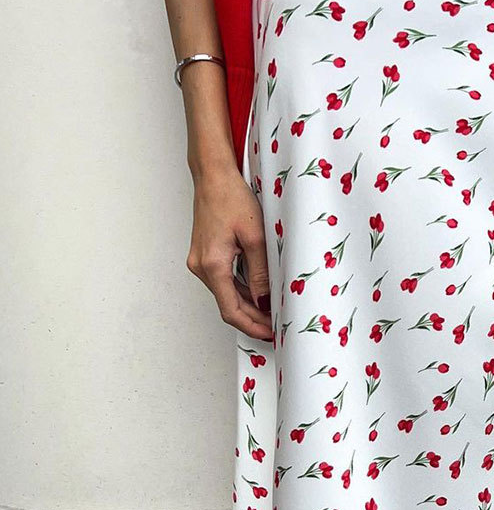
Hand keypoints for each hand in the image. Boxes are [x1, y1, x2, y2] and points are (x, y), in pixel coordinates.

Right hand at [186, 161, 274, 340]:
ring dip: (247, 305)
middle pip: (228, 305)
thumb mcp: (255, 237)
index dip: (252, 326)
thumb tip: (265, 301)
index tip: (270, 333)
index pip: (231, 311)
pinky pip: (223, 281)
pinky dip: (240, 290)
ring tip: (272, 310)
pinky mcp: (204, 255)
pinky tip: (258, 292)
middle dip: (252, 318)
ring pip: (226, 294)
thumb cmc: (231, 198)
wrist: (213, 176)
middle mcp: (201, 267)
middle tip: (277, 325)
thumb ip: (260, 272)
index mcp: (212, 265)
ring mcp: (200, 261)